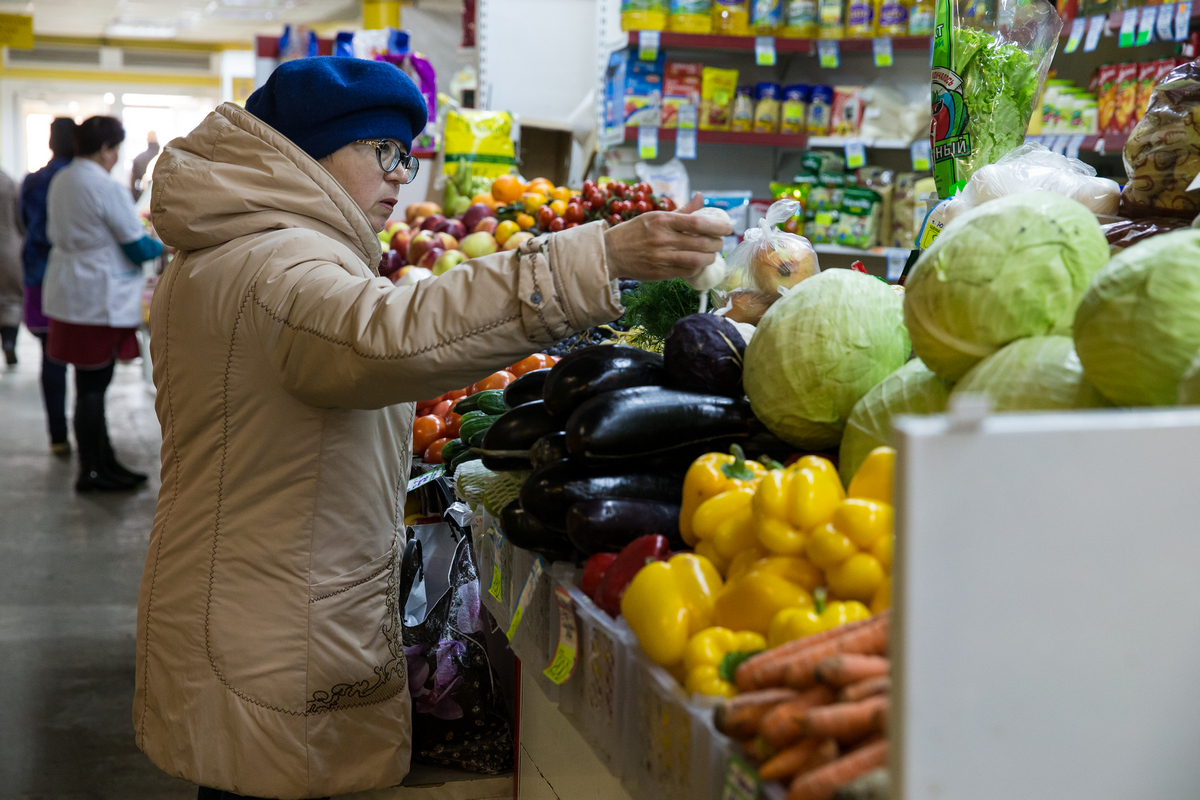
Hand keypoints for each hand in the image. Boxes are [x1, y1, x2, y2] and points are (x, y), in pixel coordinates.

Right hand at [603, 193, 732, 281]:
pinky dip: (697, 267)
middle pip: (702, 243)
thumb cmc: (634, 232)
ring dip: (710, 258)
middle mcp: (663, 239)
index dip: (718, 226)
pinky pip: (687, 271)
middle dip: (717, 243)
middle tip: (720, 242)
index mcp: (663, 220)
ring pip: (697, 260)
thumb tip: (701, 197)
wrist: (610, 253)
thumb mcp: (654, 216)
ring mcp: (662, 258)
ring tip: (712, 254)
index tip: (728, 228)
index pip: (698, 223)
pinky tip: (698, 263)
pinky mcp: (660, 273)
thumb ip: (681, 210)